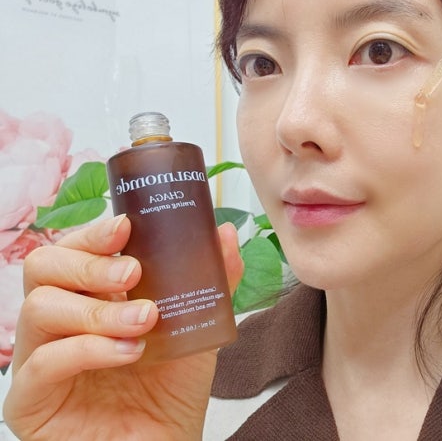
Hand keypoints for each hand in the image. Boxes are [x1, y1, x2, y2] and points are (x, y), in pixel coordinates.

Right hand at [3, 215, 243, 440]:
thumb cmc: (173, 388)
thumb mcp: (197, 325)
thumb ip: (211, 280)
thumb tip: (224, 233)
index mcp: (91, 296)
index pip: (73, 249)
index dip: (93, 233)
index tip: (125, 227)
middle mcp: (60, 322)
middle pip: (43, 266)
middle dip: (90, 262)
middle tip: (134, 273)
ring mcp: (40, 359)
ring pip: (38, 307)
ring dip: (98, 309)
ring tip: (144, 321)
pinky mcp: (30, 401)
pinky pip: (41, 363)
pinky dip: (89, 349)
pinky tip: (128, 352)